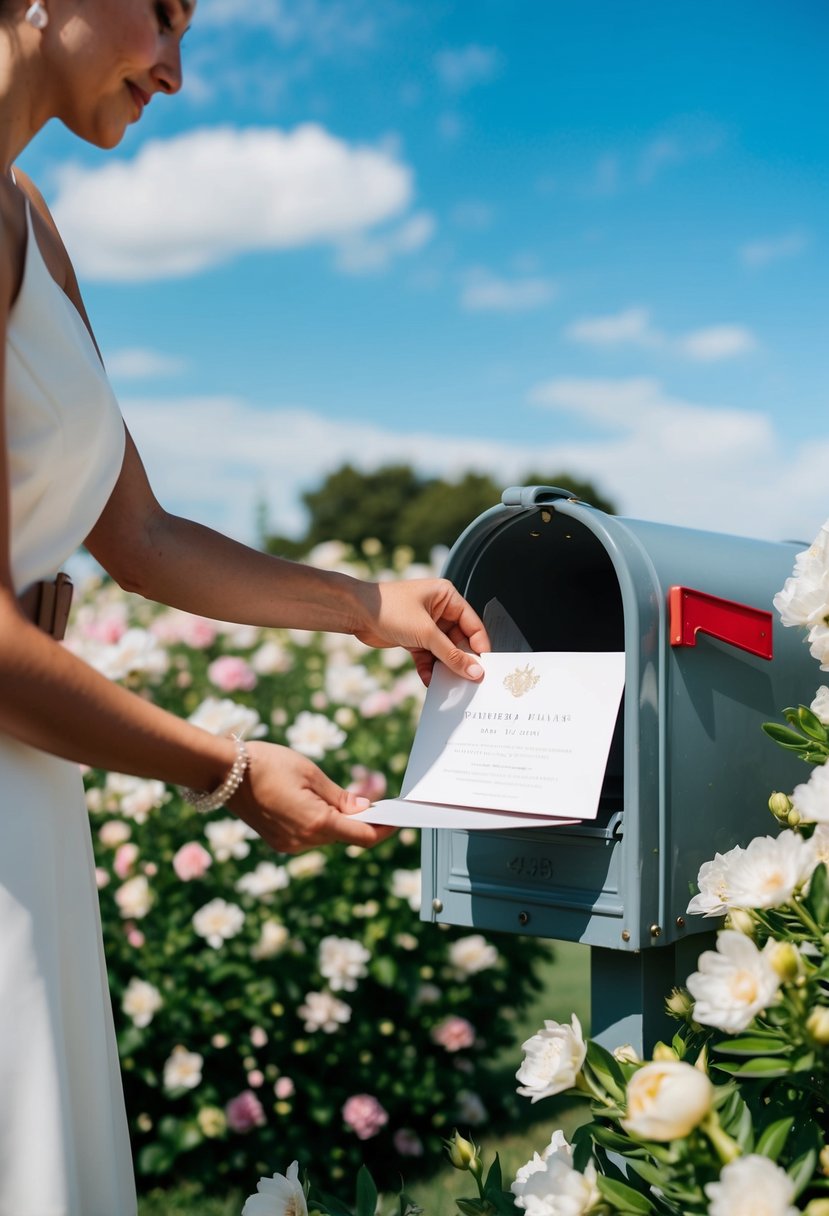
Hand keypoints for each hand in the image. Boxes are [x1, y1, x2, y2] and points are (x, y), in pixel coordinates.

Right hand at [229, 741, 394, 853]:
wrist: (223, 772)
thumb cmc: (268, 764)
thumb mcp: (311, 773)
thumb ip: (340, 796)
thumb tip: (365, 809)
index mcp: (316, 823)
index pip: (362, 836)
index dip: (384, 830)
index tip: (398, 820)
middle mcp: (303, 841)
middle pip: (345, 837)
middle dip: (361, 821)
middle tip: (377, 801)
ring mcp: (289, 845)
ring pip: (327, 837)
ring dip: (338, 821)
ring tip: (341, 797)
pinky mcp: (278, 843)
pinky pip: (309, 836)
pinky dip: (319, 823)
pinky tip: (316, 804)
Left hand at [352, 577, 489, 685]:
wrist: (355, 612)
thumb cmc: (389, 608)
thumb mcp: (425, 632)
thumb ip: (451, 654)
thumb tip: (474, 671)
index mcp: (447, 596)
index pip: (473, 623)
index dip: (479, 646)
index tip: (485, 667)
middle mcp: (439, 609)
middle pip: (459, 640)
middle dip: (461, 660)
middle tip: (468, 680)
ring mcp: (426, 625)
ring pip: (443, 650)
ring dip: (445, 667)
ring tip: (450, 685)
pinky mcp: (414, 638)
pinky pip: (428, 656)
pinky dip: (429, 669)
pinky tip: (430, 682)